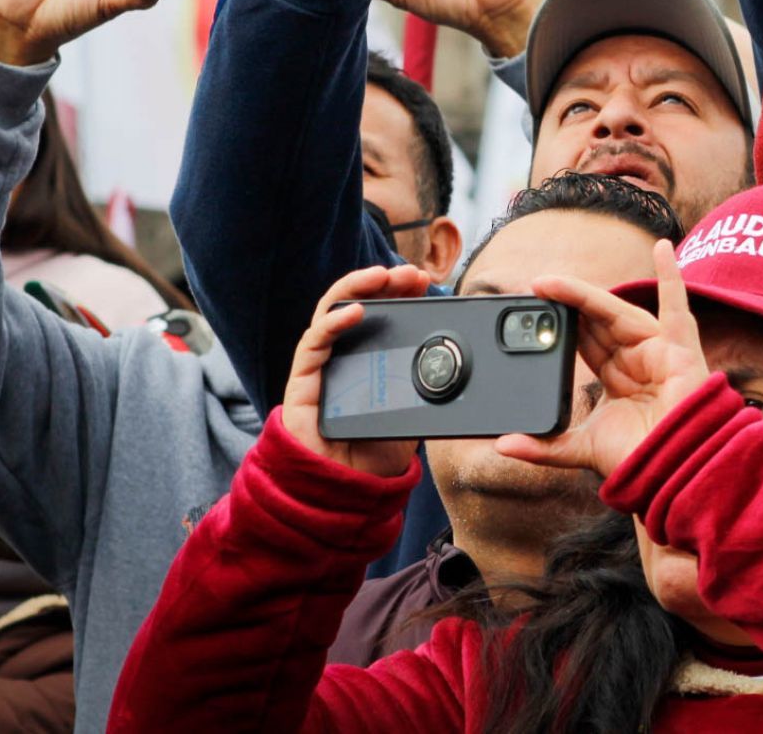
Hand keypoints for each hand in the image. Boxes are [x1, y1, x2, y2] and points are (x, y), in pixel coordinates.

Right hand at [280, 265, 429, 478]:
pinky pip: (314, 342)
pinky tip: (355, 311)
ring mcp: (321, 363)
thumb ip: (427, 388)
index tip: (425, 282)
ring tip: (383, 276)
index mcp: (368, 357)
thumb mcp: (412, 413)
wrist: (346, 489)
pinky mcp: (303, 378)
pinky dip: (334, 321)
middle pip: (358, 302)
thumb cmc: (374, 452)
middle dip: (383, 282)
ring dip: (358, 287)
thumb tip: (460, 365)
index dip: (401, 293)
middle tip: (411, 274)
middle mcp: (342, 353)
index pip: (382, 313)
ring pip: (332, 310)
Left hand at [496, 240, 709, 478]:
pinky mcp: (678, 349)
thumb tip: (503, 445)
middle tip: (533, 289)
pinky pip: (677, 306)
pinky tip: (662, 248)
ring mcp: (658, 350)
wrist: (673, 474)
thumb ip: (543, 447)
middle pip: (596, 321)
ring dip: (583, 295)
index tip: (532, 308)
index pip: (585, 340)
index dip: (560, 324)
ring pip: (616, 313)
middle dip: (565, 304)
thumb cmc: (639, 460)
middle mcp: (638, 358)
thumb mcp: (580, 449)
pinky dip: (672, 276)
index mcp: (619, 377)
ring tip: (551, 283)